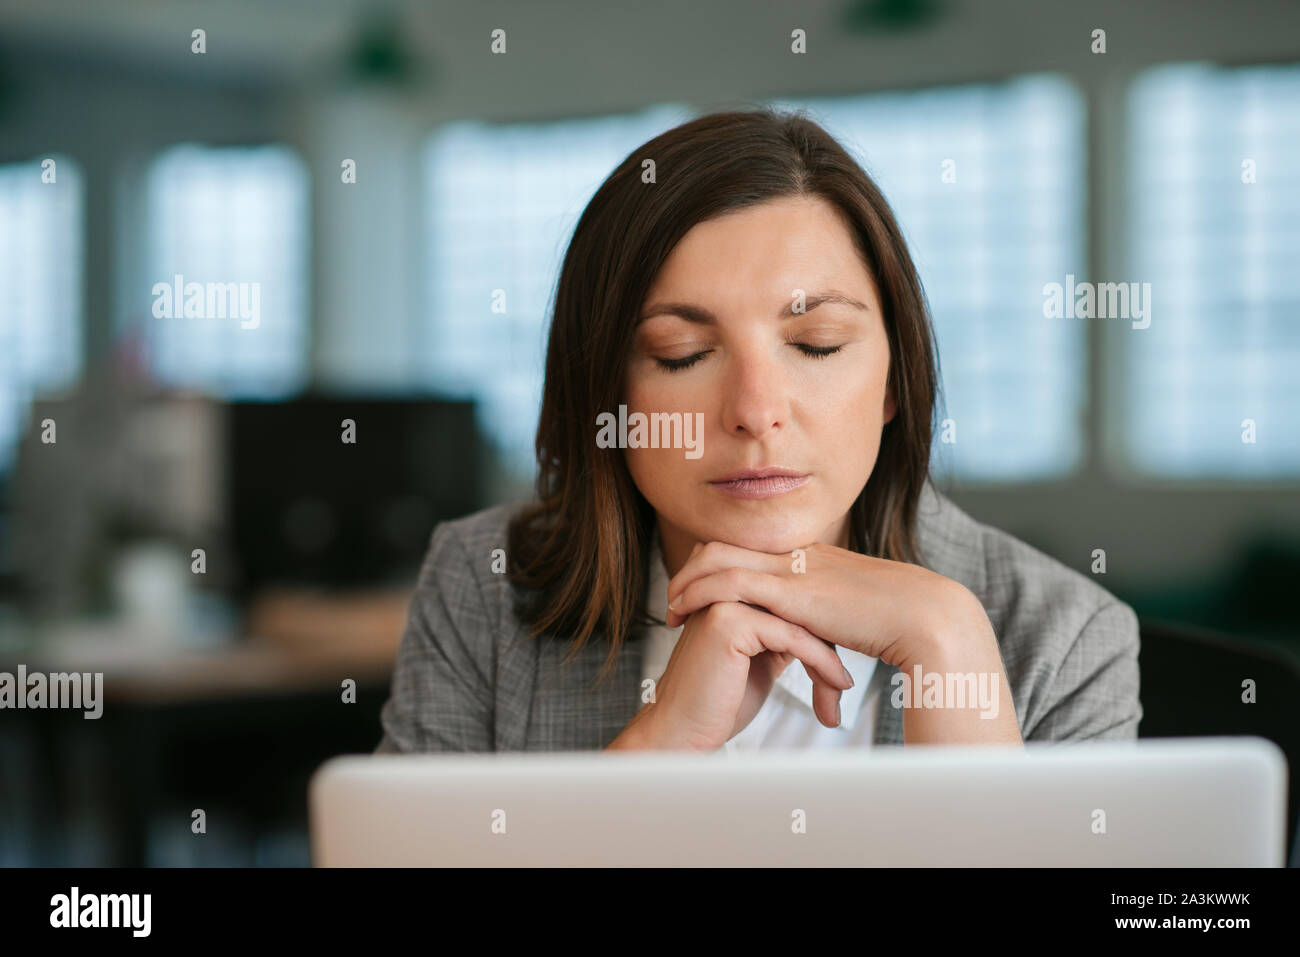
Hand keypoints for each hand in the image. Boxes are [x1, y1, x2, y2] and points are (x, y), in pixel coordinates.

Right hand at [628, 599, 854, 751]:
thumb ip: (779, 637)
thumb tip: (816, 633)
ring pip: (798, 618)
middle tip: (846, 672)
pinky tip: (835, 686)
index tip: (840, 660)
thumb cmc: (717, 703)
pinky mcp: (728, 620)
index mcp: (730, 593)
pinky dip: (821, 663)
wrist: (681, 731)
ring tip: (842, 684)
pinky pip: (792, 636)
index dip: (821, 627)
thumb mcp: (758, 661)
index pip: (790, 597)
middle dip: (830, 634)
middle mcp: (724, 588)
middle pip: (796, 602)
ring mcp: (723, 599)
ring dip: (828, 653)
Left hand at [665, 540, 981, 670]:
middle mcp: (796, 553)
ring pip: (718, 557)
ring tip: (671, 609)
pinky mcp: (790, 589)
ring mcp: (791, 567)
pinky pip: (730, 582)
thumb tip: (824, 635)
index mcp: (811, 556)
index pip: (749, 548)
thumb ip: (830, 618)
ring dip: (686, 581)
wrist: (923, 615)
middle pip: (725, 543)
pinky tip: (684, 614)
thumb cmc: (899, 621)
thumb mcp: (855, 612)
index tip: (698, 590)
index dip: (716, 565)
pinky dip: (699, 594)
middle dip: (692, 567)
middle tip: (675, 597)